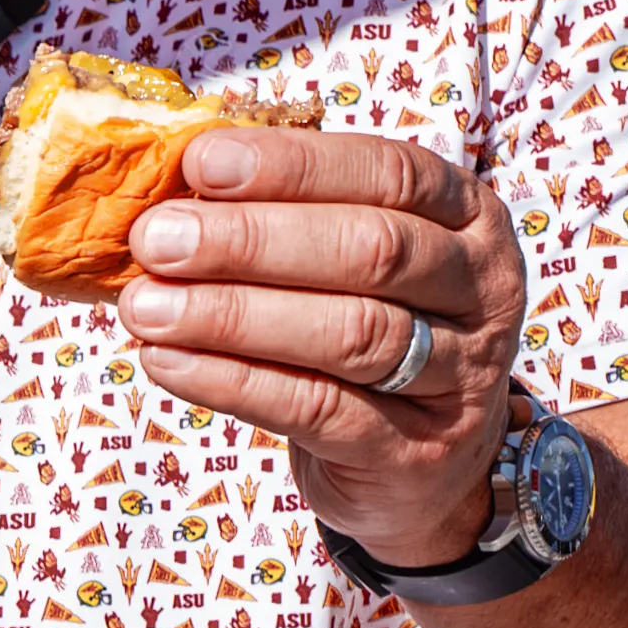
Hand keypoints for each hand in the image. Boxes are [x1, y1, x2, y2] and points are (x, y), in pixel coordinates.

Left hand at [114, 125, 527, 568]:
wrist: (417, 464)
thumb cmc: (362, 330)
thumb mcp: (346, 261)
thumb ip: (284, 216)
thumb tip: (172, 189)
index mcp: (468, 217)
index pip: (389, 172)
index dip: (295, 165)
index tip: (202, 163)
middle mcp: (483, 289)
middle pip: (372, 250)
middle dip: (251, 241)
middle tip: (156, 240)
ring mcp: (461, 375)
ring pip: (350, 332)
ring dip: (232, 315)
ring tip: (145, 308)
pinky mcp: (417, 452)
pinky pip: (317, 409)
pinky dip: (233, 382)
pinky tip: (167, 362)